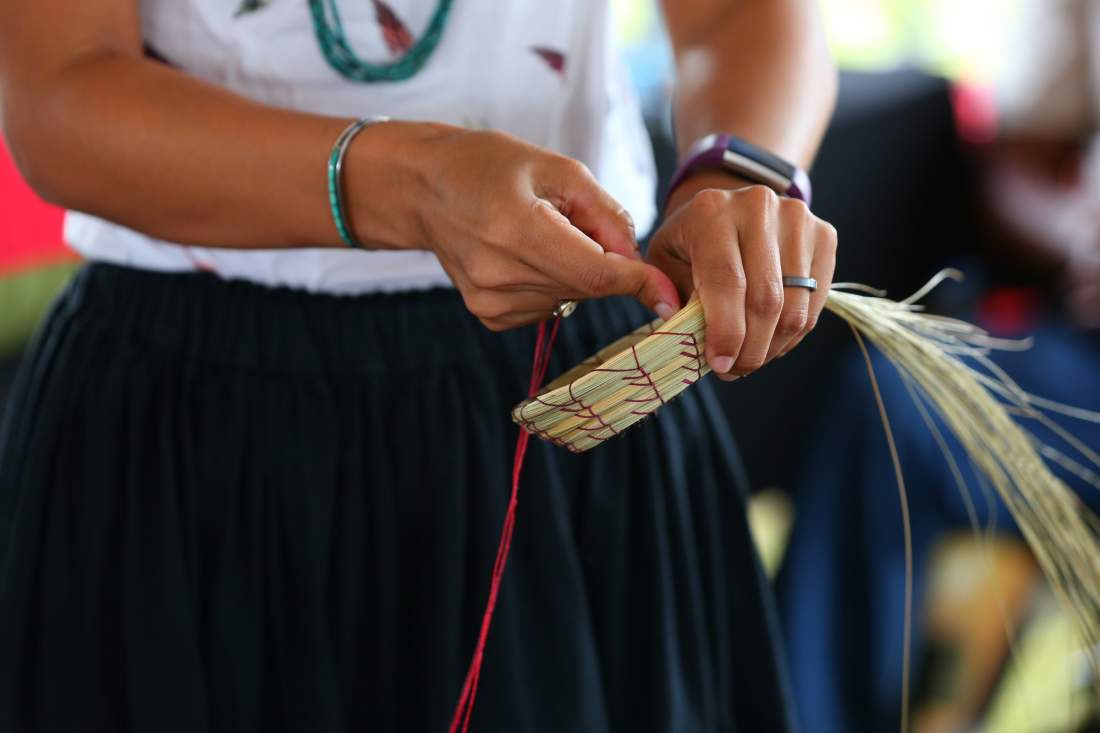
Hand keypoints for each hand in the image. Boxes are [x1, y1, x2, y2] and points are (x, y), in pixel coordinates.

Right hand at [347, 122, 679, 330]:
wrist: (423, 188)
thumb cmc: (489, 165)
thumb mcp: (556, 168)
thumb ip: (605, 214)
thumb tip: (637, 261)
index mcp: (517, 229)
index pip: (596, 273)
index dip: (638, 283)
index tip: (670, 296)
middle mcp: (500, 274)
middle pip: (587, 288)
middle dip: (605, 263)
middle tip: (576, 222)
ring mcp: (490, 301)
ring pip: (570, 299)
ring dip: (576, 273)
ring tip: (541, 233)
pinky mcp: (488, 315)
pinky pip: (547, 308)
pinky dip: (553, 285)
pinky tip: (526, 255)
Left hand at [647, 181, 836, 380]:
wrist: (730, 209)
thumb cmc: (691, 241)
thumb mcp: (664, 260)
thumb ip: (667, 294)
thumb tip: (686, 335)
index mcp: (711, 211)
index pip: (726, 279)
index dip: (725, 330)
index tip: (719, 364)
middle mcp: (758, 207)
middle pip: (766, 298)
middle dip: (750, 348)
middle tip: (733, 370)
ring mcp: (797, 219)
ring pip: (794, 307)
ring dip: (772, 347)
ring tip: (750, 359)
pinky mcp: (823, 235)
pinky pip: (814, 303)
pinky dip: (793, 334)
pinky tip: (771, 341)